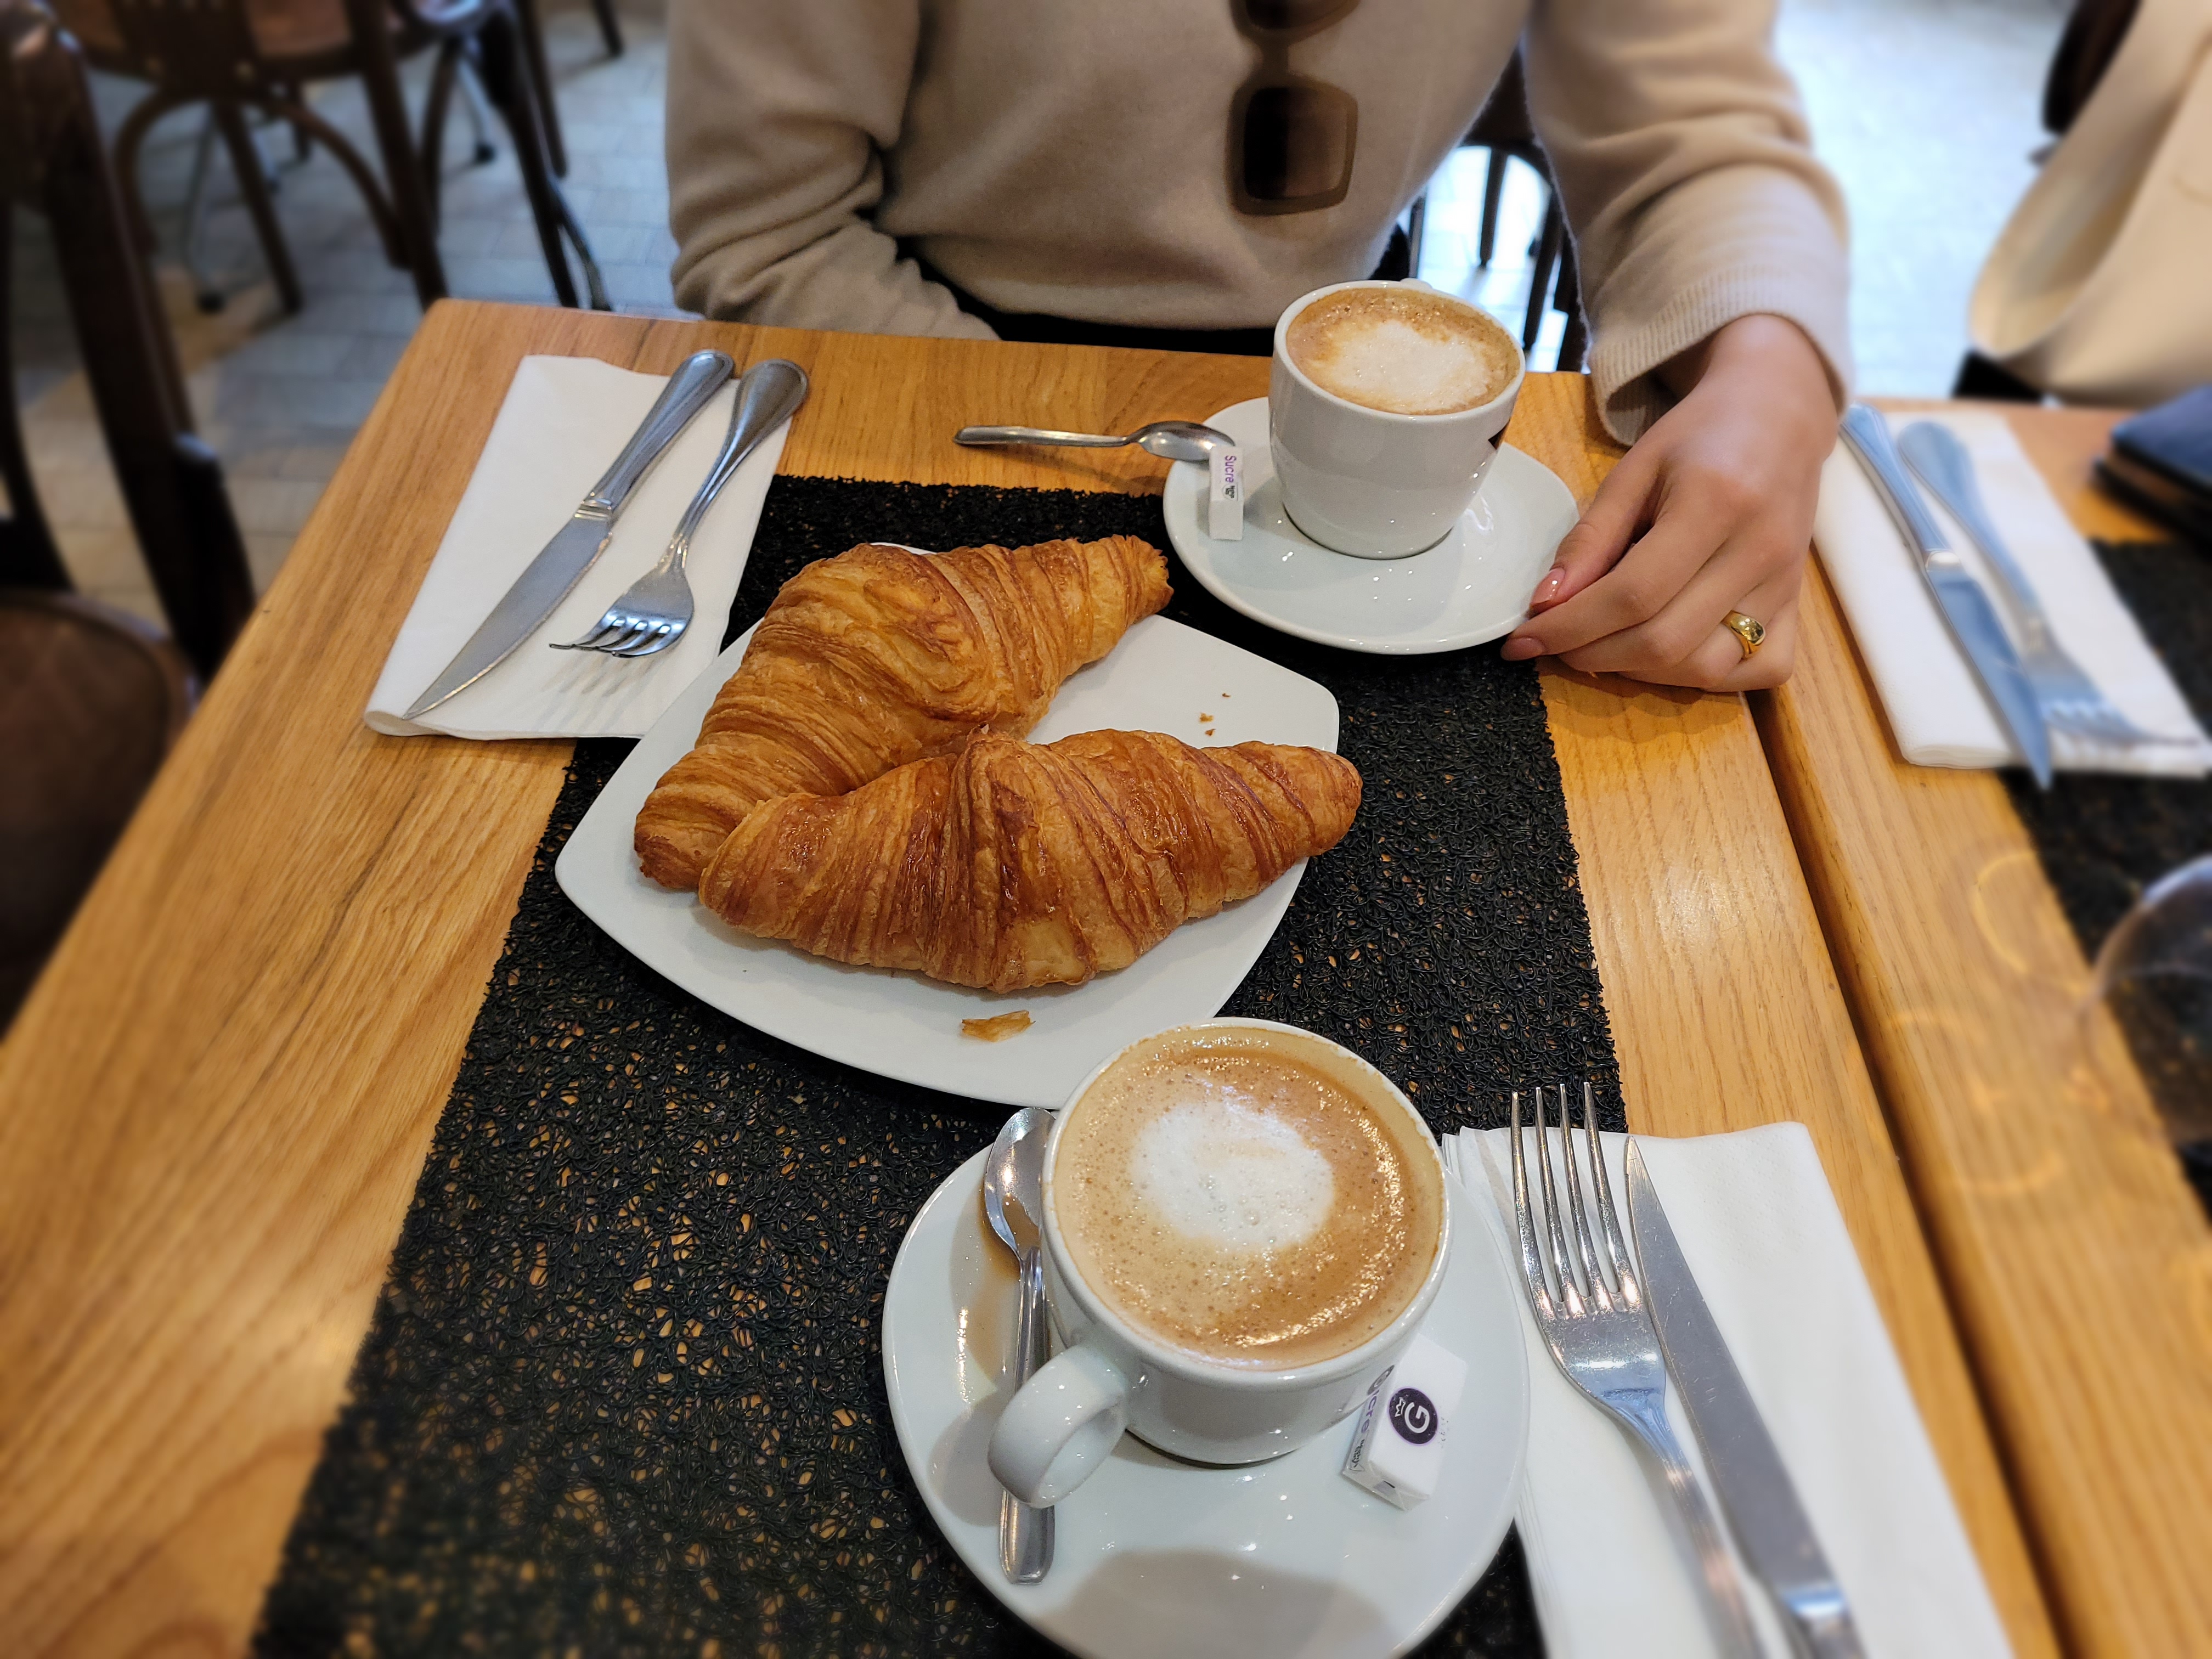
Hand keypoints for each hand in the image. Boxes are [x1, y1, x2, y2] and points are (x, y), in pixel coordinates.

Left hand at [1499, 314, 1836, 689]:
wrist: (1779, 419)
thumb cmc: (1698, 440)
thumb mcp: (1632, 471)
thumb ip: (1590, 538)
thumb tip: (1545, 606)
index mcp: (1716, 503)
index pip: (1632, 595)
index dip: (1570, 628)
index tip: (1522, 642)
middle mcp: (1760, 551)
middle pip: (1665, 642)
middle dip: (1593, 655)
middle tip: (1556, 644)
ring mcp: (1787, 586)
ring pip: (1705, 668)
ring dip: (1640, 672)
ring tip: (1602, 645)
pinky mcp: (1800, 608)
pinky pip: (1756, 671)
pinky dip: (1701, 676)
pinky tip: (1665, 652)